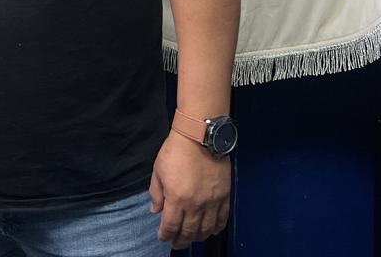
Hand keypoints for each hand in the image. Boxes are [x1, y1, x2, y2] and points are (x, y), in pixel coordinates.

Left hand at [149, 130, 230, 248]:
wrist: (200, 137)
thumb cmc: (176, 151)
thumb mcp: (158, 171)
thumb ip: (156, 193)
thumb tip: (156, 210)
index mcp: (177, 199)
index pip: (171, 226)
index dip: (166, 235)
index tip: (163, 237)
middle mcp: (195, 205)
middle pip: (189, 231)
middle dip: (181, 240)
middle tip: (176, 243)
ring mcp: (212, 201)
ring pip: (206, 229)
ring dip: (198, 237)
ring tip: (192, 238)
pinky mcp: (224, 196)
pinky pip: (222, 219)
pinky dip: (216, 228)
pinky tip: (211, 230)